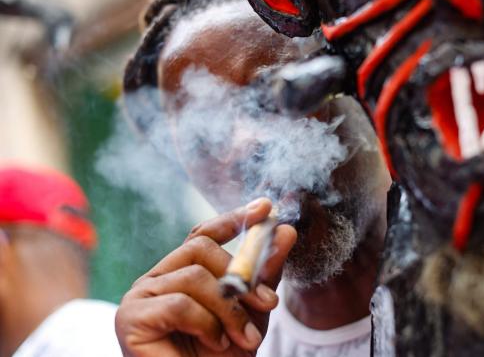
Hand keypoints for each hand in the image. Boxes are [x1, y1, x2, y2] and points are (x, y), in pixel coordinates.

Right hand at [115, 198, 296, 356]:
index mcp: (179, 274)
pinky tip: (215, 343)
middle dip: (240, 274)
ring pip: (194, 276)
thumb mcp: (251, 312)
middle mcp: (156, 279)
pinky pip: (179, 304)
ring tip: (242, 338)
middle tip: (269, 304)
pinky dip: (206, 324)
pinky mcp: (131, 318)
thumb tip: (286, 231)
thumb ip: (263, 274)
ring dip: (229, 309)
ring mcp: (140, 297)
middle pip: (200, 248)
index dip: (232, 219)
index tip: (265, 207)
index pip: (202, 235)